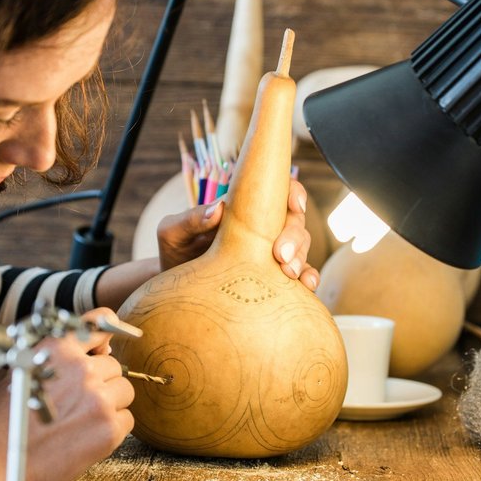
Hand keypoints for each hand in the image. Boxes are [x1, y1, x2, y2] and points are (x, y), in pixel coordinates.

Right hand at [0, 308, 134, 480]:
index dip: (106, 333)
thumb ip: (55, 351)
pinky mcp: (109, 429)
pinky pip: (127, 419)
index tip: (106, 344)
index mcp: (60, 349)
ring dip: (110, 402)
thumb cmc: (6, 417)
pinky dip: (113, 427)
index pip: (100, 324)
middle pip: (114, 365)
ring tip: (82, 418)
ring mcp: (99, 400)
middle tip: (77, 400)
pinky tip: (87, 435)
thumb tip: (97, 344)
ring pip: (124, 391)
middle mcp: (83, 370)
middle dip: (100, 380)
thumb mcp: (20, 367)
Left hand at [157, 179, 318, 290]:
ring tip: (289, 273)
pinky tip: (306, 287)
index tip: (294, 206)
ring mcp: (270, 254)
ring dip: (300, 258)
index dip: (293, 193)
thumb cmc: (174, 253)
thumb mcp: (172, 232)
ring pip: (300, 247)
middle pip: (294, 222)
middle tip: (280, 255)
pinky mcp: (272, 279)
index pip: (277, 192)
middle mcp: (262, 229)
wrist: (175, 289)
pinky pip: (300, 276)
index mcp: (242, 210)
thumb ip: (189, 218)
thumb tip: (218, 209)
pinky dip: (309, 279)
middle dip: (294, 235)